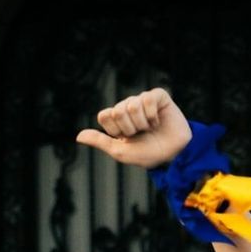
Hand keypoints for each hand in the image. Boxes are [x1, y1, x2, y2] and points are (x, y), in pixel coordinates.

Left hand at [76, 88, 191, 168]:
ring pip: (132, 105)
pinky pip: (148, 99)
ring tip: (151, 128)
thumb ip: (100, 141)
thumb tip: (78, 136)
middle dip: (130, 128)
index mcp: (117, 119)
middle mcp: (128, 107)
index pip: (105, 115)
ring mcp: (143, 100)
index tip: (127, 138)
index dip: (115, 130)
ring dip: (142, 122)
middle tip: (141, 134)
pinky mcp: (158, 96)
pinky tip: (158, 121)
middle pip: (118, 110)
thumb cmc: (147, 154)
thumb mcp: (120, 151)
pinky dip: (153, 115)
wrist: (173, 155)